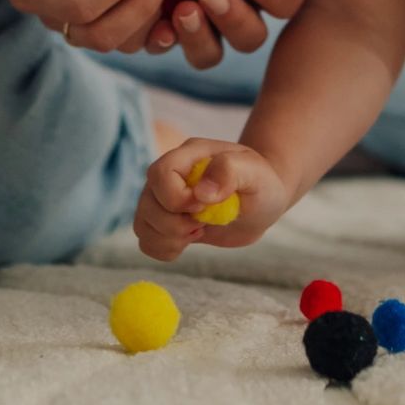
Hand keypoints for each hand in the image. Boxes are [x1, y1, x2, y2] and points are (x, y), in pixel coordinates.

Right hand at [135, 138, 289, 260]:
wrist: (262, 200)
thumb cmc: (261, 182)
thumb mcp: (255, 173)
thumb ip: (229, 172)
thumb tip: (201, 193)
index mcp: (188, 156)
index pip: (159, 174)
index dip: (177, 198)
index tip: (204, 206)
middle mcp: (170, 176)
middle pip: (146, 203)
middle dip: (174, 223)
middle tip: (204, 223)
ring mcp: (165, 200)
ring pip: (142, 224)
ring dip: (168, 238)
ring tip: (197, 232)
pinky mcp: (168, 222)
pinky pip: (147, 241)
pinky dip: (164, 249)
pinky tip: (188, 242)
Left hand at [141, 0, 306, 69]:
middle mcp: (232, 10)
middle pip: (252, 38)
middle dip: (234, 19)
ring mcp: (195, 27)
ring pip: (209, 56)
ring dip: (199, 38)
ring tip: (182, 8)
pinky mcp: (158, 32)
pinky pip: (162, 49)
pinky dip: (161, 39)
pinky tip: (157, 23)